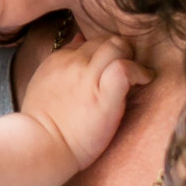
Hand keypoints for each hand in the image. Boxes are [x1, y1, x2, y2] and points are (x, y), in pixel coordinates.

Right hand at [16, 32, 150, 170]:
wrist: (40, 146)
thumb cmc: (41, 124)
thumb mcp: (42, 83)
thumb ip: (60, 63)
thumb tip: (79, 39)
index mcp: (58, 59)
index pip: (88, 42)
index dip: (102, 52)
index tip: (109, 66)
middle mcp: (73, 62)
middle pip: (105, 41)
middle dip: (119, 50)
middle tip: (128, 68)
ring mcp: (88, 76)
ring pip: (117, 46)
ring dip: (130, 57)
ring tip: (138, 73)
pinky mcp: (104, 94)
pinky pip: (126, 68)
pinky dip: (139, 71)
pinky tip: (145, 79)